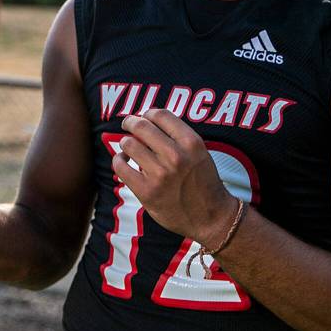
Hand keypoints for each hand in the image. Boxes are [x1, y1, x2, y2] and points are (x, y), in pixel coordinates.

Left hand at [112, 109, 236, 242]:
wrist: (212, 217)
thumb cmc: (202, 182)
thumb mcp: (199, 152)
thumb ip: (177, 136)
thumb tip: (145, 120)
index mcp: (191, 143)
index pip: (160, 114)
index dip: (148, 113)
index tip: (143, 117)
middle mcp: (176, 156)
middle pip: (141, 126)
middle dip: (130, 122)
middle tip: (127, 123)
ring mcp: (160, 175)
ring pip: (129, 144)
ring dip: (126, 142)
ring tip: (129, 147)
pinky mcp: (147, 192)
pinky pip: (120, 166)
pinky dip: (119, 160)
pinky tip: (124, 161)